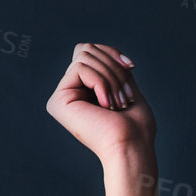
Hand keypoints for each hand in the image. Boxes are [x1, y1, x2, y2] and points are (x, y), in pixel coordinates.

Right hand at [45, 42, 154, 164]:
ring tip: (119, 103)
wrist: (131, 147)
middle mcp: (70, 91)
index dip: (111, 53)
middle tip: (125, 95)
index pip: (90, 50)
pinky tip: (107, 105)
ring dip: (111, 77)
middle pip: (85, 49)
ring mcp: (62, 96)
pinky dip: (101, 82)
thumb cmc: (136, 127)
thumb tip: (105, 50)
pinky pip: (80, 68)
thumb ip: (112, 69)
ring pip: (83, 55)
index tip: (131, 67)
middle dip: (113, 67)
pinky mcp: (58, 101)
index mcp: (84, 89)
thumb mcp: (126, 88)